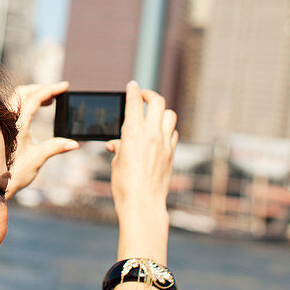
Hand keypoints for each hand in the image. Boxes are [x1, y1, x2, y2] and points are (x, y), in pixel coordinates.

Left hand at [6, 81, 78, 197]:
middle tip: (58, 92)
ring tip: (50, 101)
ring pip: (17, 98)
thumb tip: (74, 143)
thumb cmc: (13, 174)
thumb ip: (55, 148)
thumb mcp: (37, 160)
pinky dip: (28, 102)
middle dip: (41, 88)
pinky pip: (14, 106)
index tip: (65, 86)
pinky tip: (37, 110)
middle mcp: (9, 120)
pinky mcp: (3, 126)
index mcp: (18, 125)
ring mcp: (4, 122)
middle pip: (24, 92)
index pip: (35, 99)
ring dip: (34, 94)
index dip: (51, 89)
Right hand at [106, 81, 176, 250]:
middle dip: (149, 95)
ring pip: (169, 114)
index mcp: (132, 132)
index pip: (134, 101)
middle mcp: (151, 133)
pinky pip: (173, 132)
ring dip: (161, 111)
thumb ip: (119, 147)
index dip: (133, 90)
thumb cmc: (124, 185)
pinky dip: (166, 129)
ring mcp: (165, 143)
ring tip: (153, 115)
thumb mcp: (116, 162)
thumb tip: (117, 145)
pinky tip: (159, 134)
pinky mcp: (172, 153)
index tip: (132, 85)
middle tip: (143, 96)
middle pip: (157, 101)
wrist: (143, 203)